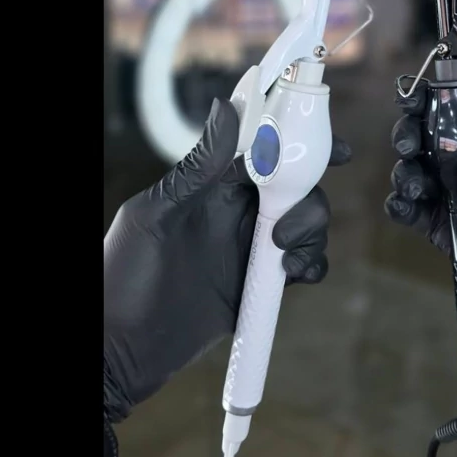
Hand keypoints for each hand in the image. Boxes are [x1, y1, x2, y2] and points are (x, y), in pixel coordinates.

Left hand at [104, 97, 350, 421]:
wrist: (121, 350)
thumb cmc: (124, 276)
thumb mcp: (157, 214)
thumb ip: (198, 166)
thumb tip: (224, 106)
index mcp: (215, 185)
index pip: (267, 151)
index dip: (302, 144)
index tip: (334, 150)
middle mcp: (240, 210)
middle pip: (298, 187)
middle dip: (309, 196)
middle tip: (288, 220)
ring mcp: (253, 246)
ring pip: (308, 224)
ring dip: (309, 232)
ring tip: (282, 253)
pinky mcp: (262, 282)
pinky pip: (304, 264)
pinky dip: (310, 264)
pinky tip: (292, 273)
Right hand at [385, 83, 456, 379]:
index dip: (436, 95)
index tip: (419, 93)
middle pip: (428, 136)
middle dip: (409, 130)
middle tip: (408, 141)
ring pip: (414, 171)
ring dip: (403, 169)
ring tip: (414, 184)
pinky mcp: (446, 233)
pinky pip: (412, 213)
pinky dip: (399, 206)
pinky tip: (406, 206)